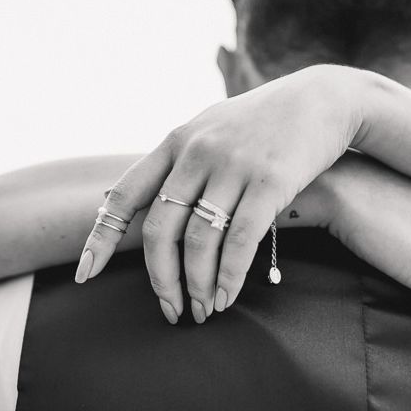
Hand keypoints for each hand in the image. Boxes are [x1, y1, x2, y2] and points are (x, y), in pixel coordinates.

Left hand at [75, 65, 365, 321]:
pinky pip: (241, 240)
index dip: (101, 237)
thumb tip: (152, 196)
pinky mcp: (269, 181)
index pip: (127, 195)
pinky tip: (227, 297)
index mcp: (178, 141)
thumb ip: (184, 158)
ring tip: (202, 312)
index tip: (86, 274)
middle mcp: (198, 152)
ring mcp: (233, 166)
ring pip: (199, 240)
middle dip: (160, 279)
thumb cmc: (268, 120)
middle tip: (170, 311)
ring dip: (196, 285)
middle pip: (161, 229)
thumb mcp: (215, 126)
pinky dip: (229, 275)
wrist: (324, 98)